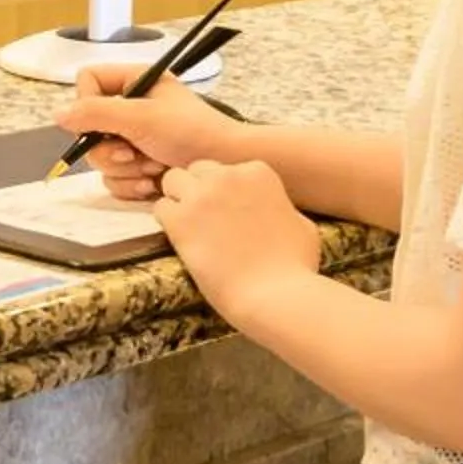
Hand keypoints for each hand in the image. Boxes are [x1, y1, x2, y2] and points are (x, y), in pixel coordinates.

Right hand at [51, 64, 243, 200]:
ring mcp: (133, 139)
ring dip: (125, 169)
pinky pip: (114, 179)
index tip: (104, 122)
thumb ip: (97, 113)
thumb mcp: (142, 117)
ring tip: (152, 167)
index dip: (87, 103)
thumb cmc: (192, 132)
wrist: (226, 166)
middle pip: (88, 127)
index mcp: (134, 82)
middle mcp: (130, 108)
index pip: (87, 82)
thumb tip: (58, 114)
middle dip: (111, 148)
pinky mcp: (138, 167)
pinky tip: (153, 183)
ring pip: (99, 158)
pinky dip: (131, 184)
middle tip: (134, 152)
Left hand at [154, 160, 321, 319]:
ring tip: (188, 226)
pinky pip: (161, 208)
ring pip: (172, 181)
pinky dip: (167, 221)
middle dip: (198, 190)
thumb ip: (281, 207)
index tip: (229, 213)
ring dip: (178, 200)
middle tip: (205, 220)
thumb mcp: (301, 224)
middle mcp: (228, 176)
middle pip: (198, 170)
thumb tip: (277, 209)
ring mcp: (202, 196)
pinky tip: (180, 239)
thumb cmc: (294, 266)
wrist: (275, 294)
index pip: (227, 169)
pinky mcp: (181, 220)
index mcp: (257, 172)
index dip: (225, 192)